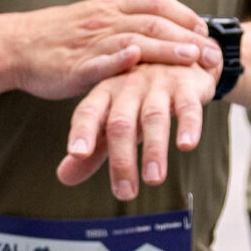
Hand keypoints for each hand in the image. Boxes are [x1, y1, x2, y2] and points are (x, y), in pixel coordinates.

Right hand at [6, 0, 213, 100]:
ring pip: (134, 40)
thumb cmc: (58, 37)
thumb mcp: (94, 19)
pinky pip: (100, 61)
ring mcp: (91, 42)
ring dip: (165, 48)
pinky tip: (135, 61)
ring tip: (191, 58)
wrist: (16, 44)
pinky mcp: (76, 65)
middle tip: (212, 53)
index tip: (205, 29)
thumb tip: (159, 31)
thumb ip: (124, 22)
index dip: (184, 14)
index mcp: (111, 7)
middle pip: (154, 22)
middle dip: (187, 37)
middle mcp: (105, 19)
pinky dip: (118, 59)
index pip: (156, 3)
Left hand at [58, 60, 214, 197]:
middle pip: (120, 123)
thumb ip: (93, 149)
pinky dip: (188, 126)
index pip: (88, 112)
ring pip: (153, 117)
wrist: (181, 57)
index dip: (82, 131)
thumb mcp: (114, 118)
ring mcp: (157, 84)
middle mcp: (128, 87)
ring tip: (153, 179)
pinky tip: (187, 145)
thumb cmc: (140, 97)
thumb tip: (63, 178)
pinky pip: (187, 107)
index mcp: (105, 93)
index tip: (78, 154)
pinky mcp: (186, 86)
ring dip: (154, 149)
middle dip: (121, 159)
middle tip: (125, 193)